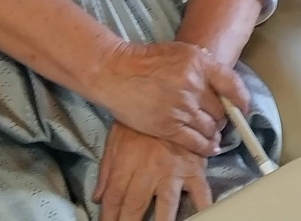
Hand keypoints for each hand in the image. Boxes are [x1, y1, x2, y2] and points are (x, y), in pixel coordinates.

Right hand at [91, 42, 244, 156]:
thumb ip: (203, 66)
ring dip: (214, 132)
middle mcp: (193, 84)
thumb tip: (223, 85)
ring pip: (210, 128)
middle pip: (221, 109)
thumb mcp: (181, 51)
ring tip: (213, 133)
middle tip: (219, 120)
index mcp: (198, 62)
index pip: (231, 84)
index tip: (243, 107)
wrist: (118, 73)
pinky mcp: (168, 127)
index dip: (241, 99)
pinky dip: (206, 147)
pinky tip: (209, 147)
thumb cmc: (148, 60)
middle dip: (222, 117)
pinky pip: (195, 142)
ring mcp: (181, 107)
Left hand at [93, 121, 210, 220]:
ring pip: (167, 206)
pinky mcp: (194, 167)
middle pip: (134, 207)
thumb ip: (107, 169)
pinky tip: (203, 215)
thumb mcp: (116, 137)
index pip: (113, 200)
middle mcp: (148, 171)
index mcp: (127, 164)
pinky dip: (203, 206)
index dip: (109, 218)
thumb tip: (97, 197)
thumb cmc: (139, 116)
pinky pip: (201, 191)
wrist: (168, 93)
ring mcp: (173, 170)